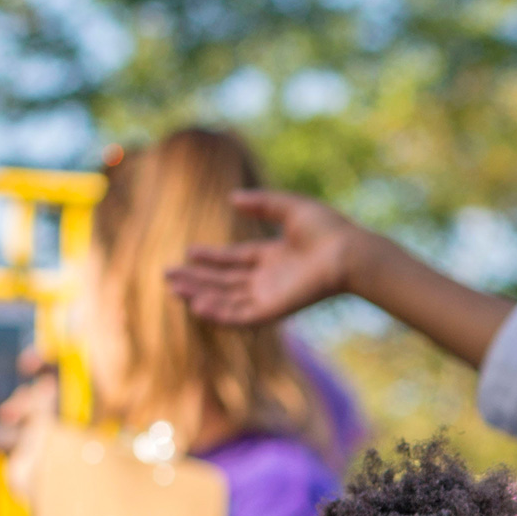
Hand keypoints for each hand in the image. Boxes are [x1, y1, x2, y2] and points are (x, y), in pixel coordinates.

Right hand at [167, 190, 373, 325]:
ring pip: (228, 300)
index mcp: (274, 258)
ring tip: (175, 289)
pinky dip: (220, 314)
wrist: (348, 253)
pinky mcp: (275, 309)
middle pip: (225, 283)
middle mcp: (270, 280)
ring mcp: (272, 296)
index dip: (211, 258)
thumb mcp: (289, 208)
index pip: (235, 261)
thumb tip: (232, 199)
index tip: (188, 252)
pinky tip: (198, 306)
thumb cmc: (328, 230)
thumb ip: (262, 204)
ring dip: (201, 296)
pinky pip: (242, 316)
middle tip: (168, 276)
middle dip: (197, 280)